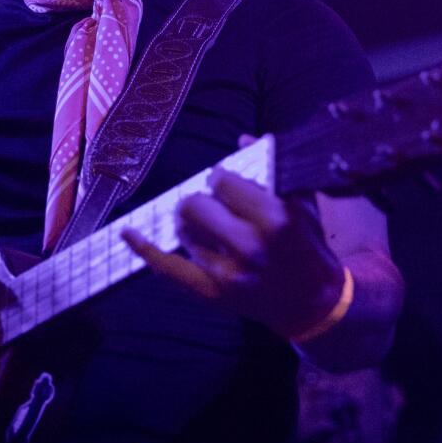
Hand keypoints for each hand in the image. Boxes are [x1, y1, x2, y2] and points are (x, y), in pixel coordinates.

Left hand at [122, 169, 343, 338]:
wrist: (313, 302)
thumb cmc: (308, 244)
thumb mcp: (302, 202)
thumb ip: (274, 168)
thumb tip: (243, 139)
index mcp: (275, 216)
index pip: (223, 182)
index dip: (220, 179)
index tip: (224, 183)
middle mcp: (250, 244)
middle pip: (195, 204)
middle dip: (201, 198)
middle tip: (213, 203)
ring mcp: (229, 272)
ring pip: (183, 230)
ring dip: (189, 222)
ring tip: (208, 225)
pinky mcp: (214, 293)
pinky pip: (170, 268)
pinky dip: (146, 249)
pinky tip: (128, 233)